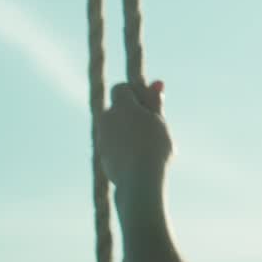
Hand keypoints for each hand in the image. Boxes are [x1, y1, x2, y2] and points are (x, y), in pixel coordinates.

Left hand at [97, 80, 171, 195]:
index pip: (121, 88)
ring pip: (114, 126)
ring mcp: (102, 138)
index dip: (135, 93)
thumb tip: (156, 82)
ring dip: (127, 128)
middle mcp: (106, 119)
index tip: (150, 103)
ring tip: (148, 142)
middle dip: (131, 112)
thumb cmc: (154, 147)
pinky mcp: (102, 155)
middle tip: (152, 123)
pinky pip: (112, 142)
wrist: (139, 180)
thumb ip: (154, 102)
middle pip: (116, 107)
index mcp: (121, 106)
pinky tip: (139, 156)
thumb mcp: (159, 121)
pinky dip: (122, 144)